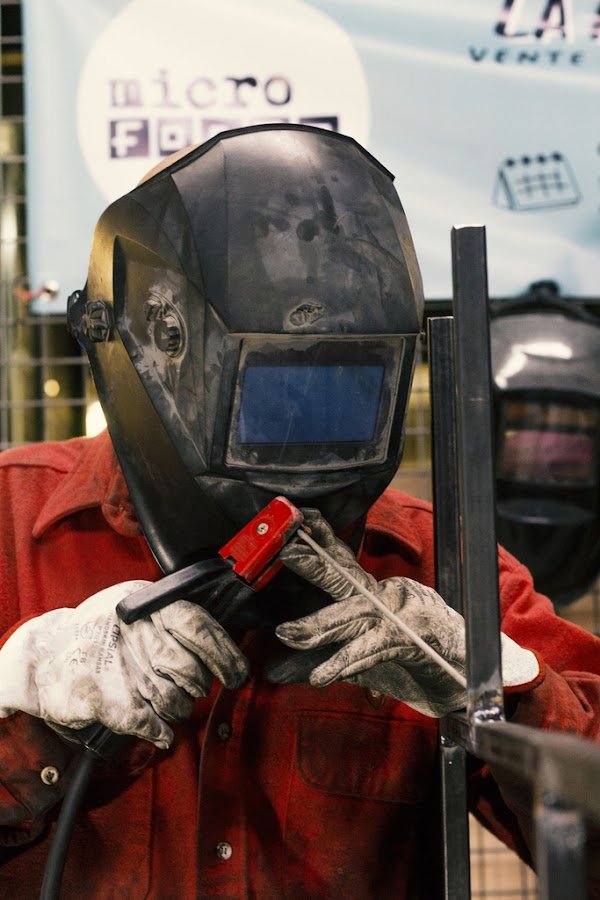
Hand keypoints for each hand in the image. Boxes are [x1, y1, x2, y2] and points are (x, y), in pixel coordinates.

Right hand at [0, 581, 248, 747]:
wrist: (45, 654)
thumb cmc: (99, 632)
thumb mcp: (136, 606)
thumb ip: (176, 619)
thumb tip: (222, 644)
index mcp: (147, 604)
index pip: (200, 627)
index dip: (224, 654)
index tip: (237, 673)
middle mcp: (134, 631)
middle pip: (190, 669)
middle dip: (197, 685)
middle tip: (191, 685)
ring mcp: (116, 664)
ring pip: (173, 700)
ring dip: (178, 709)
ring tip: (167, 702)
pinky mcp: (100, 697)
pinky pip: (148, 722)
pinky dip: (159, 730)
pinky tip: (159, 728)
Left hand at [275, 511, 538, 716]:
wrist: (463, 672)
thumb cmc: (408, 658)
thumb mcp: (358, 657)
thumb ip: (314, 659)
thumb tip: (270, 672)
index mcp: (374, 593)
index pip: (343, 562)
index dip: (322, 538)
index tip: (302, 517)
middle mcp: (385, 598)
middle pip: (346, 578)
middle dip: (315, 565)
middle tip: (287, 553)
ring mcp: (398, 618)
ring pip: (354, 615)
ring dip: (319, 625)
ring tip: (287, 633)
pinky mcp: (407, 643)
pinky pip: (371, 649)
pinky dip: (345, 661)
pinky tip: (321, 674)